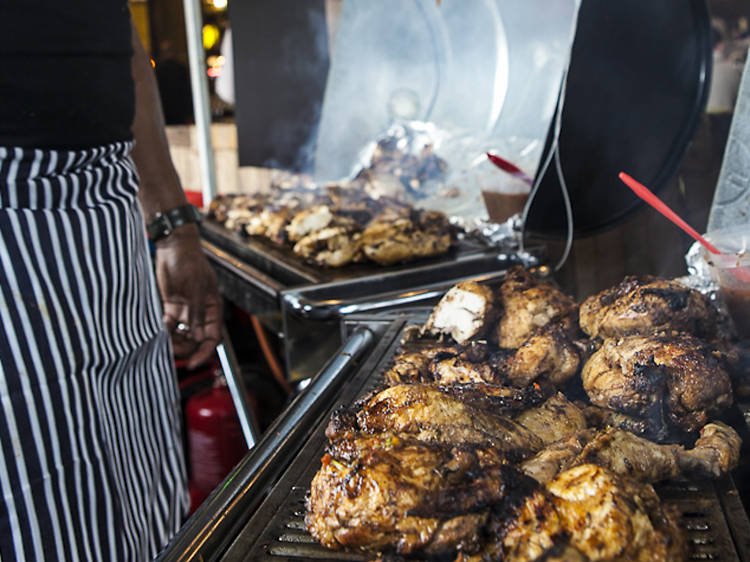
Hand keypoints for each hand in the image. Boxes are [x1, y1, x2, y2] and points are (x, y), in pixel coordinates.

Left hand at [154, 226, 221, 368]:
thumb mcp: (194, 288)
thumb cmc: (189, 262)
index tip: (193, 363)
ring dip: (174, 342)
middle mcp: (200, 313)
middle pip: (196, 340)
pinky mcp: (171, 306)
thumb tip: (198, 338)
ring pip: (182, 335)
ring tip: (163, 343)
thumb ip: (196, 314)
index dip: (204, 352)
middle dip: (186, 348)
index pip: (212, 337)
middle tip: (171, 351)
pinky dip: (165, 332)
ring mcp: (186, 310)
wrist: (173, 246)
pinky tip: (158, 334)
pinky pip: (169, 326)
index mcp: (213, 309)